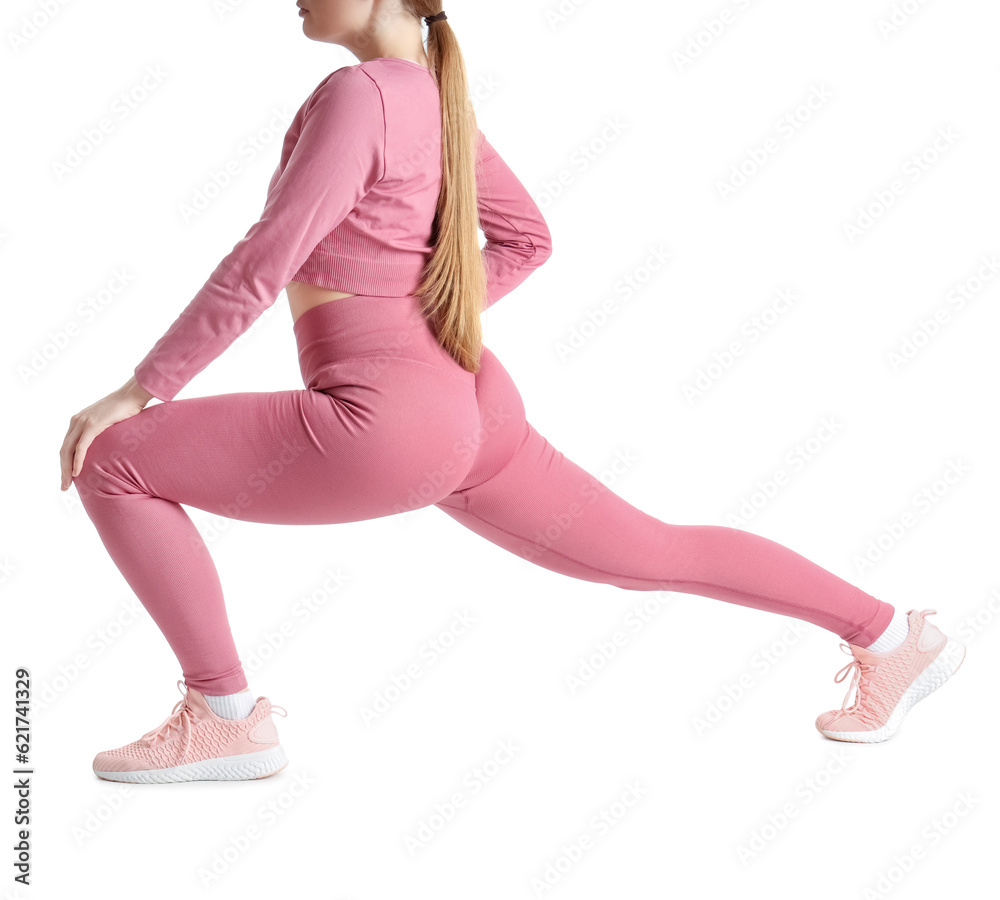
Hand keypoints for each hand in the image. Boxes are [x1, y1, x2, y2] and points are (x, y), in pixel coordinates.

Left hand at [60, 376, 155, 490]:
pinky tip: (77, 473)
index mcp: (78, 420)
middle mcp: (76, 421)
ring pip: (68, 451)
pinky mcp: (92, 425)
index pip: (67, 445)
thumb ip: (103, 431)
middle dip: (62, 470)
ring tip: (68, 484)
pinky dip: (77, 461)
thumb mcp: (110, 421)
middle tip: (64, 486)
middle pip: (63, 450)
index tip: (69, 476)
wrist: (132, 394)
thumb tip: (109, 445)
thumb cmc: (127, 408)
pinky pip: (81, 447)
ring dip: (67, 469)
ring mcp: (83, 422)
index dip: (66, 462)